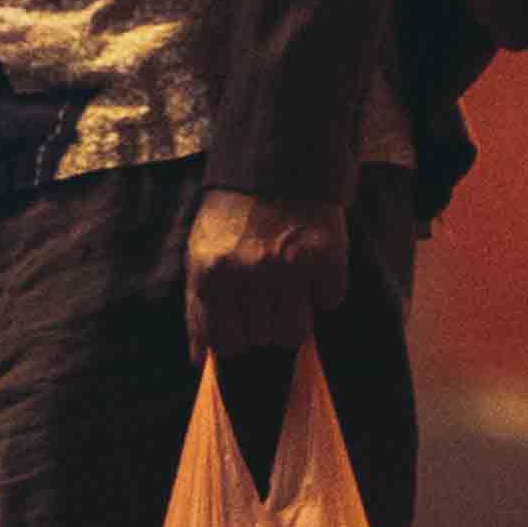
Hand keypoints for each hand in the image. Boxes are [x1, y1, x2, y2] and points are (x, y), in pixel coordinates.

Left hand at [185, 186, 347, 370]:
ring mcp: (289, 266)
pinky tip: (312, 264)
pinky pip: (329, 301)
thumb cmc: (232, 219)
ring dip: (295, 314)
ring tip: (290, 282)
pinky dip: (324, 289)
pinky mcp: (325, 257)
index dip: (237, 336)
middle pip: (263, 339)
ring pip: (296, 332)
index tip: (242, 320)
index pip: (226, 343)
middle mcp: (249, 273)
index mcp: (212, 274)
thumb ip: (197, 309)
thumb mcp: (201, 256)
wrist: (276, 165)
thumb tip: (198, 361)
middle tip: (266, 289)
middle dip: (265, 321)